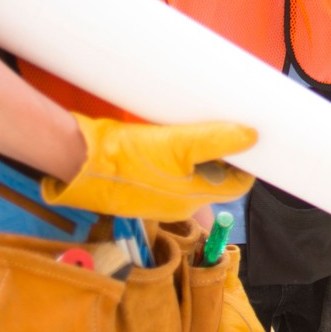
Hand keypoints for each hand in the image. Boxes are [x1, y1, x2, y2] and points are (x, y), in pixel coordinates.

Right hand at [42, 114, 256, 220]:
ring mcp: (158, 199)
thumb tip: (252, 136)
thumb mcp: (178, 143)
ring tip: (198, 127)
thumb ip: (215, 140)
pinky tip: (169, 138)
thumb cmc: (128, 158)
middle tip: (224, 127)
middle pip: (215, 180)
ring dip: (199, 156)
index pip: (237, 186)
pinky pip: (169, 175)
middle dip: (223, 157)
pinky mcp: (140, 189)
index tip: (251, 141)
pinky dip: (176, 159)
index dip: (247, 164)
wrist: (79, 164)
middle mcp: (179, 204)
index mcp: (194, 198)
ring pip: (191, 177)